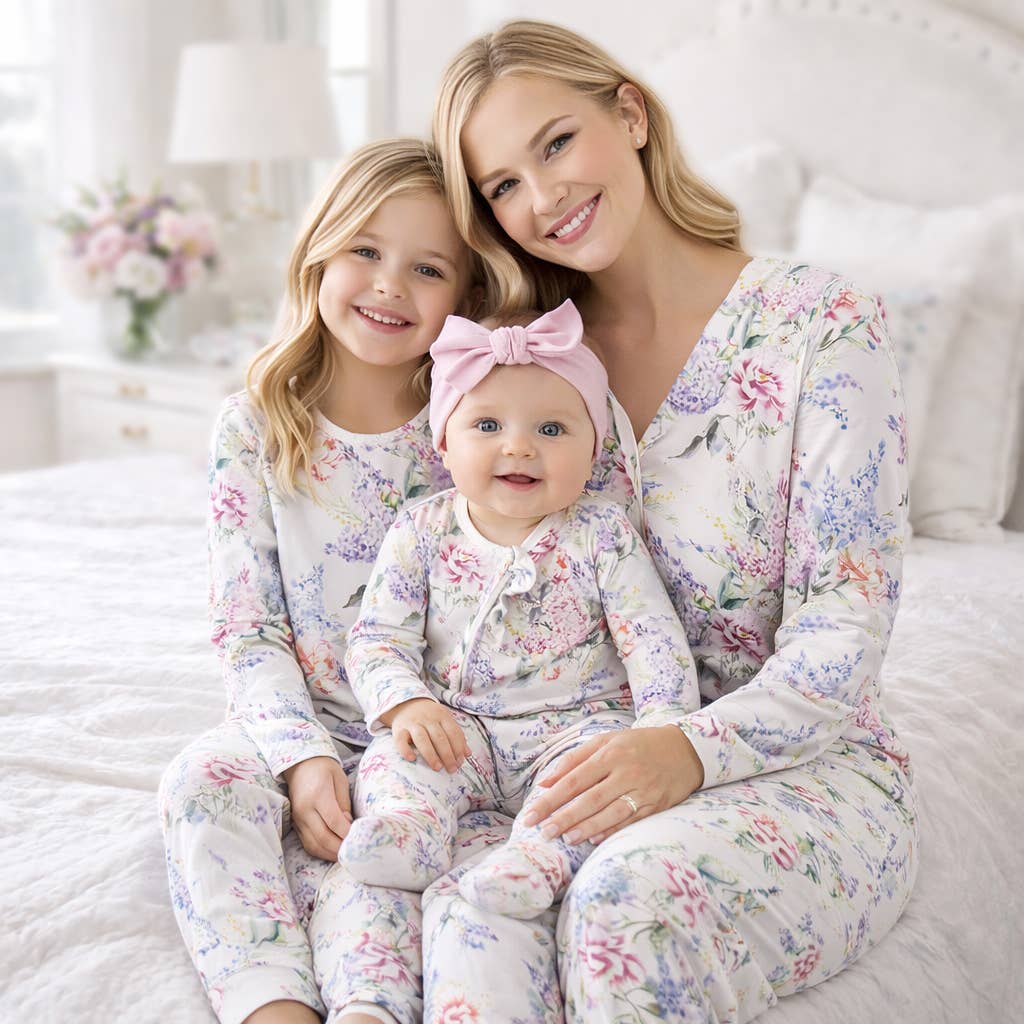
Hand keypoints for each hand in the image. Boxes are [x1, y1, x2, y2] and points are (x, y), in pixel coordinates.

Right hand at [282, 755, 352, 859]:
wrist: (300, 765)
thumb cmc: (324, 769)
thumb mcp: (340, 780)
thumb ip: (344, 803)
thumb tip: (348, 825)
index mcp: (318, 794)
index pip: (334, 821)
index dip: (347, 833)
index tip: (359, 839)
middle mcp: (305, 809)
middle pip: (323, 837)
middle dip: (340, 848)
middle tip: (354, 852)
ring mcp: (298, 818)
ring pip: (314, 844)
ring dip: (330, 854)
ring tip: (345, 855)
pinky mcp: (295, 824)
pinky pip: (307, 843)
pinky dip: (320, 851)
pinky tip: (332, 851)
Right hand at [382, 698, 468, 772]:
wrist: (405, 703)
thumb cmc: (429, 716)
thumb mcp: (444, 719)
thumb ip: (456, 735)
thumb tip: (468, 754)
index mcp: (442, 715)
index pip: (453, 732)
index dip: (458, 748)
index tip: (460, 762)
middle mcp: (427, 718)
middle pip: (439, 737)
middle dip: (447, 754)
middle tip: (451, 769)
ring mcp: (412, 723)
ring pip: (422, 738)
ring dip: (431, 754)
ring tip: (437, 768)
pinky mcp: (398, 729)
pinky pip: (400, 740)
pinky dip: (405, 750)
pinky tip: (412, 759)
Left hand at [522, 726, 703, 844]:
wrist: (684, 749)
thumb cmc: (638, 744)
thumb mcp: (606, 741)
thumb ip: (574, 760)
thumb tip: (545, 782)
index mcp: (610, 753)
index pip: (573, 779)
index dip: (551, 799)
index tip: (532, 814)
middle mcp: (626, 771)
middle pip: (589, 799)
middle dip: (564, 817)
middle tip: (543, 832)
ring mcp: (643, 789)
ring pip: (610, 813)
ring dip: (586, 828)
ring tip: (565, 838)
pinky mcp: (656, 805)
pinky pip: (630, 821)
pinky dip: (611, 831)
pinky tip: (594, 839)